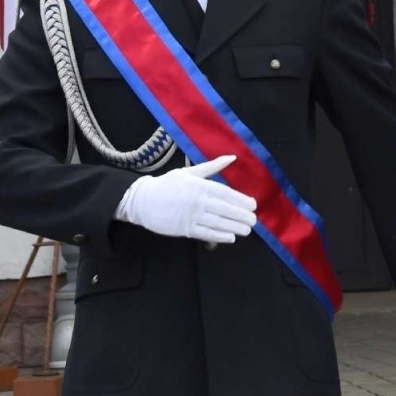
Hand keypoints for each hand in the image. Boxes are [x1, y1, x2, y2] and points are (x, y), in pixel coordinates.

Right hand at [115, 155, 256, 242]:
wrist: (141, 200)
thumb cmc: (167, 184)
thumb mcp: (189, 172)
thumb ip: (212, 166)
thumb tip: (232, 157)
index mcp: (200, 186)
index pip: (226, 193)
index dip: (241, 200)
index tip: (253, 205)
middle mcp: (198, 201)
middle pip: (225, 210)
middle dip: (241, 216)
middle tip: (254, 220)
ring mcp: (190, 216)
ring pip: (217, 223)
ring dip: (234, 227)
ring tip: (247, 230)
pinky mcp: (183, 229)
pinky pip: (205, 233)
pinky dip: (219, 236)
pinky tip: (231, 238)